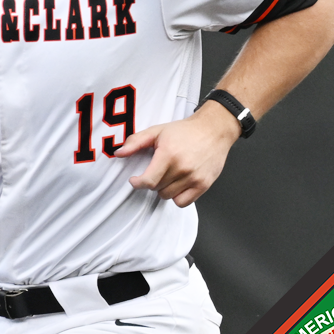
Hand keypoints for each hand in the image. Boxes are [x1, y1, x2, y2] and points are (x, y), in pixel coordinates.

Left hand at [119, 104, 241, 206]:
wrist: (214, 130)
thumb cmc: (185, 131)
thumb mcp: (158, 131)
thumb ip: (136, 142)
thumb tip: (118, 153)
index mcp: (169, 155)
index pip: (148, 181)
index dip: (138, 183)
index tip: (135, 180)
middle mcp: (182, 168)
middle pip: (157, 189)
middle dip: (153, 182)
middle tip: (158, 170)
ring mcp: (194, 178)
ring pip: (168, 196)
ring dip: (164, 189)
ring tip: (169, 175)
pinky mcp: (203, 185)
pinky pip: (183, 202)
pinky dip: (177, 197)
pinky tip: (178, 184)